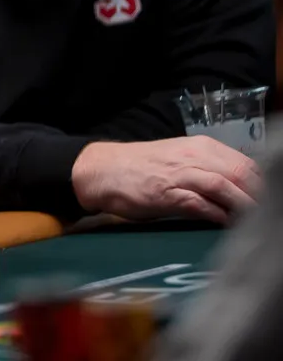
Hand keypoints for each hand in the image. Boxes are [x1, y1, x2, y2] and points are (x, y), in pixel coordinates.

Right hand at [72, 137, 260, 223]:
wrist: (102, 170)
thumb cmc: (142, 168)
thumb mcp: (180, 160)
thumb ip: (208, 169)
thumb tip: (240, 188)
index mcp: (200, 146)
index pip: (246, 163)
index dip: (263, 183)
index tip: (271, 199)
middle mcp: (193, 156)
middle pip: (241, 173)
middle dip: (258, 194)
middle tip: (268, 212)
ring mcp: (179, 174)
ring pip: (224, 186)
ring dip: (244, 205)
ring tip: (255, 220)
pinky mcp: (166, 194)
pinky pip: (200, 204)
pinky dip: (217, 214)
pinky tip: (226, 223)